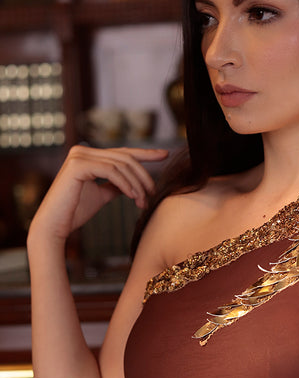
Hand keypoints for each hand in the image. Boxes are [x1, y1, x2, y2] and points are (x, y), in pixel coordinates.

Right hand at [28, 144, 168, 242]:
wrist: (55, 226)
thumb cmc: (76, 212)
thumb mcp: (101, 195)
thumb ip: (115, 185)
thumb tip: (133, 182)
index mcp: (87, 155)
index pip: (122, 152)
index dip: (145, 153)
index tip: (165, 155)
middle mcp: (82, 150)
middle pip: (125, 157)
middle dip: (143, 175)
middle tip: (154, 193)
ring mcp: (79, 155)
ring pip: (121, 165)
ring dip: (137, 184)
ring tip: (143, 201)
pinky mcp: (77, 165)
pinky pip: (111, 171)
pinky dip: (125, 184)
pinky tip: (133, 196)